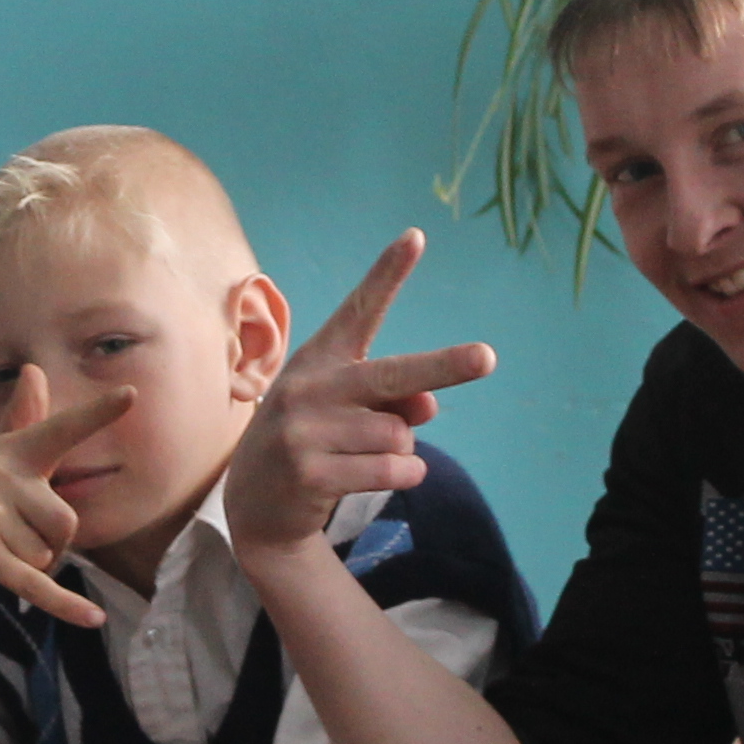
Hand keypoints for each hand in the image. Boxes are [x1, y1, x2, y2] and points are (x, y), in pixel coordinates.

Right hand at [0, 366, 130, 659]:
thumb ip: (20, 423)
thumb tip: (34, 371)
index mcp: (7, 454)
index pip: (58, 430)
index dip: (96, 414)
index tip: (132, 395)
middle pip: (66, 523)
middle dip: (47, 545)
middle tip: (7, 541)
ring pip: (48, 556)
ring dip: (28, 567)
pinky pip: (36, 583)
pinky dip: (64, 605)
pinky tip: (92, 619)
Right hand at [222, 231, 495, 559]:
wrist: (256, 505)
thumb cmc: (314, 443)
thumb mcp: (347, 412)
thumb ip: (392, 400)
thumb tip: (428, 405)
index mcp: (320, 359)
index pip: (359, 311)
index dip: (387, 274)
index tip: (415, 237)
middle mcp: (308, 386)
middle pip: (393, 375)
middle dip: (444, 367)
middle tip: (487, 358)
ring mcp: (303, 430)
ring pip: (399, 434)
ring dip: (403, 450)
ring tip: (366, 458)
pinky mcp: (308, 473)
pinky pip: (390, 469)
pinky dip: (404, 474)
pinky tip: (381, 477)